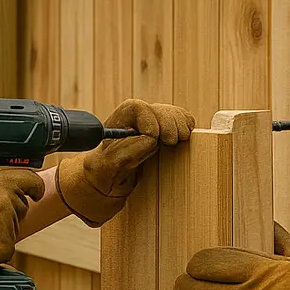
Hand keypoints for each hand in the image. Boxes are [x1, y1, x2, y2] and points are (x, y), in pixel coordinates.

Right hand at [0, 162, 44, 287]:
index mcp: (1, 180)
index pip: (32, 180)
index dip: (33, 187)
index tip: (33, 192)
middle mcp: (8, 201)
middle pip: (21, 206)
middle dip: (8, 209)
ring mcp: (7, 225)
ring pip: (13, 227)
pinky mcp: (3, 247)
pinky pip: (5, 246)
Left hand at [56, 99, 193, 224]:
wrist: (108, 181)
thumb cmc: (104, 175)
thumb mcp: (108, 168)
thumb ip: (125, 153)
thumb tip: (149, 139)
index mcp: (116, 125)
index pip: (135, 108)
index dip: (149, 119)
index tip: (155, 136)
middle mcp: (133, 121)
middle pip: (157, 108)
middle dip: (168, 123)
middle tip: (171, 141)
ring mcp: (149, 123)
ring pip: (170, 112)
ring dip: (179, 125)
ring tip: (177, 140)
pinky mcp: (163, 129)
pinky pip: (180, 118)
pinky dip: (186, 125)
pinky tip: (183, 136)